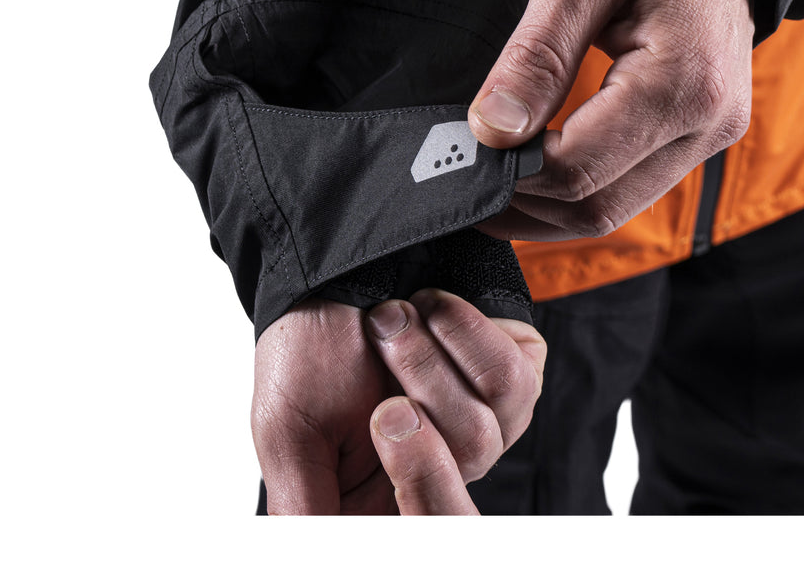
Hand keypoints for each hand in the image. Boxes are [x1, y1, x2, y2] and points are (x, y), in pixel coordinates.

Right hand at [251, 291, 544, 514]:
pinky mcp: (516, 378)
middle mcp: (445, 466)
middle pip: (462, 471)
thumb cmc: (306, 349)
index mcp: (387, 495)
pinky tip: (431, 306)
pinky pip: (514, 378)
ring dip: (431, 353)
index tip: (387, 416)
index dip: (423, 487)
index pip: (434, 525)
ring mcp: (487, 424)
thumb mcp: (288, 434)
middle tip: (379, 330)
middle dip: (418, 381)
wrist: (339, 265)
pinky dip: (466, 330)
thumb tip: (312, 554)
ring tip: (392, 313)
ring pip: (488, 425)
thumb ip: (306, 509)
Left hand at [469, 0, 753, 241]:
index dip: (509, 172)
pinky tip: (534, 163)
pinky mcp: (698, 130)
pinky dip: (578, 185)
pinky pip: (631, 183)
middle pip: (598, 206)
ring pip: (614, 207)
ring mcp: (710, 132)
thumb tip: (492, 131)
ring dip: (547, 203)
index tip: (458, 149)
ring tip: (491, 172)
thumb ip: (536, 55)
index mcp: (684, 83)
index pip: (578, 169)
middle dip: (523, 200)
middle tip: (463, 172)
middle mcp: (709, 123)